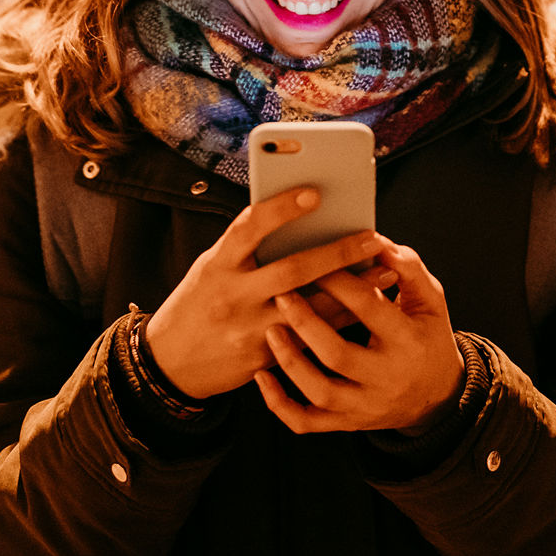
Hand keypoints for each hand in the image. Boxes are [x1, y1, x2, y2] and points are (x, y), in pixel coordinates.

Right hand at [144, 189, 388, 399]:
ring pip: (311, 309)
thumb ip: (247, 249)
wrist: (170, 363)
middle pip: (292, 270)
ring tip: (385, 271)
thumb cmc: (199, 302)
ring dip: (353, 290)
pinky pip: (311, 338)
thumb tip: (299, 221)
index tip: (314, 192)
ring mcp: (249, 330)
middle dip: (337, 252)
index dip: (281, 209)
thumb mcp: (212, 268)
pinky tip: (368, 307)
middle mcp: (233, 295)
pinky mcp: (264, 358)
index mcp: (218, 264)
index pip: (249, 228)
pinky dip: (341, 321)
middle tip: (371, 236)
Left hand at [253, 240, 464, 434]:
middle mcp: (386, 378)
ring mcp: (365, 406)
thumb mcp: (431, 301)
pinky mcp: (347, 423)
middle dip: (305, 322)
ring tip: (271, 329)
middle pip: (337, 355)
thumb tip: (377, 242)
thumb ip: (408, 269)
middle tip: (282, 292)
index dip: (339, 280)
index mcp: (408, 341)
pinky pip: (306, 422)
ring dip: (290, 362)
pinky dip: (279, 403)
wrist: (437, 399)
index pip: (368, 307)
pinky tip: (262, 376)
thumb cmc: (428, 337)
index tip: (315, 256)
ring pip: (319, 392)